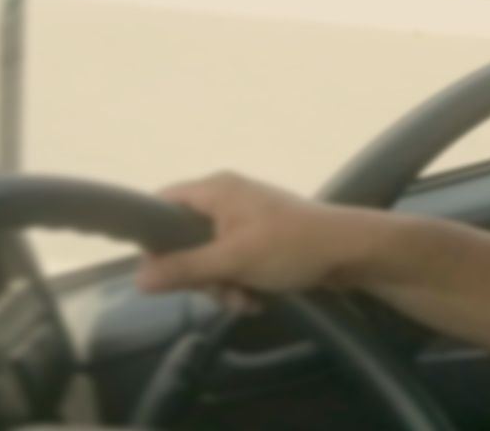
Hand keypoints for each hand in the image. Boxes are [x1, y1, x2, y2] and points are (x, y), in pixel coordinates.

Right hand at [135, 171, 349, 297]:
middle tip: (219, 289)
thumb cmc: (291, 246)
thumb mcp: (233, 260)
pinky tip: (257, 300)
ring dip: (223, 285)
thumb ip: (184, 268)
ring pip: (209, 258)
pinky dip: (241, 284)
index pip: (162, 204)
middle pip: (184, 240)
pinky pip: (233, 264)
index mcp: (216, 189)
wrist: (350, 252)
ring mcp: (245, 219)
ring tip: (245, 299)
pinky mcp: (261, 239)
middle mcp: (227, 199)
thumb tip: (138, 278)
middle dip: (199, 274)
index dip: (153, 238)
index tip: (158, 270)